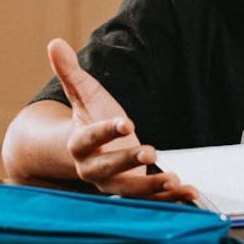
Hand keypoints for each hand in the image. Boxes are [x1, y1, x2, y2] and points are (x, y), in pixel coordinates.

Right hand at [48, 38, 196, 201]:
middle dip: (127, 162)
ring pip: (128, 191)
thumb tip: (55, 43)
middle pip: (106, 169)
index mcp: (79, 143)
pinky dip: (167, 199)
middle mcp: (93, 168)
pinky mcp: (131, 191)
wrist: (88, 152)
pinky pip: (148, 200)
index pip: (88, 138)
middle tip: (151, 153)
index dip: (105, 132)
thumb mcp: (84, 95)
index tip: (127, 123)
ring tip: (175, 181)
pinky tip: (188, 192)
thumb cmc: (90, 119)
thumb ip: (71, 73)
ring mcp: (112, 183)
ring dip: (151, 188)